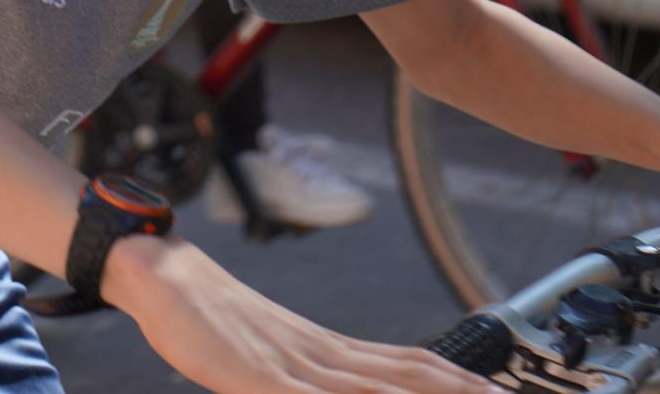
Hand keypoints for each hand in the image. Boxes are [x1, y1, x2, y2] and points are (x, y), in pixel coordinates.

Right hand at [103, 234, 498, 392]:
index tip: (496, 389)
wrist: (163, 276)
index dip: (454, 378)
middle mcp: (319, 354)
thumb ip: (304, 379)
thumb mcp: (267, 358)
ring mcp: (289, 365)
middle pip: (403, 374)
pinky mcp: (254, 378)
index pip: (406, 363)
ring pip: (367, 388)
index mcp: (326, 350)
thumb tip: (347, 385)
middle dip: (456, 389)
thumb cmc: (211, 322)